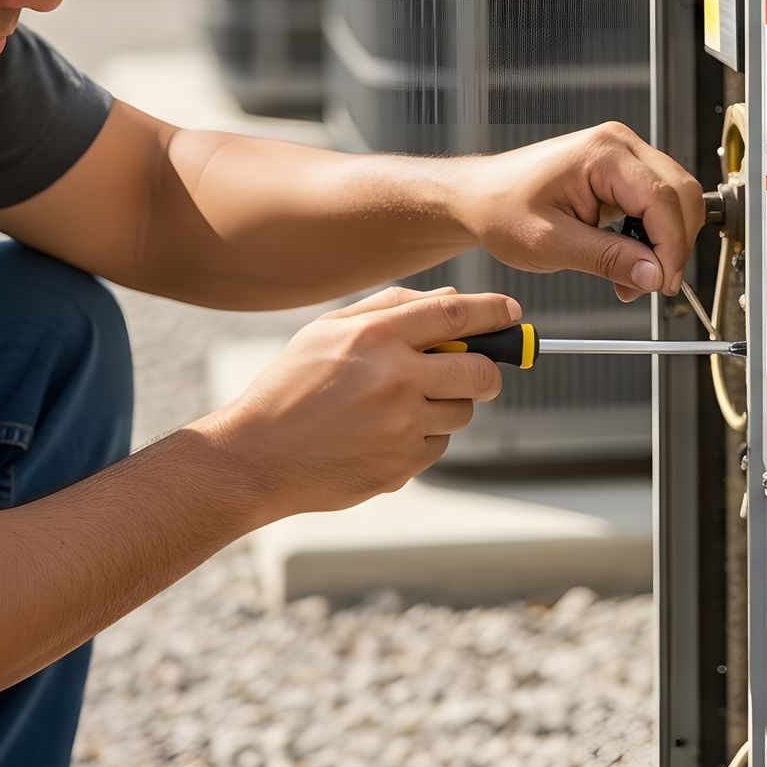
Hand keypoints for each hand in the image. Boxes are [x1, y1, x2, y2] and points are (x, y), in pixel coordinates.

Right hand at [210, 286, 516, 519]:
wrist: (254, 457)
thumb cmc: (289, 388)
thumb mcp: (327, 331)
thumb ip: (390, 307)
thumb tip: (452, 300)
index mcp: (376, 337)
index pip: (457, 314)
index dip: (494, 312)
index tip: (512, 314)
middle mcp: (395, 379)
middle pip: (480, 370)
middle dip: (488, 369)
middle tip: (477, 369)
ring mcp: (401, 426)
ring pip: (462, 411)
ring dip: (449, 404)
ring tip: (403, 404)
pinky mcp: (401, 466)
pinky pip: (438, 445)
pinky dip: (422, 437)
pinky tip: (381, 434)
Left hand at [453, 123, 705, 301]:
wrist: (480, 198)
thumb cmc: (502, 208)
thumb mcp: (551, 243)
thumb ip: (607, 258)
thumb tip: (652, 274)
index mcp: (603, 153)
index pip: (662, 199)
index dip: (671, 247)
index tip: (663, 283)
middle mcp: (620, 146)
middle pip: (680, 195)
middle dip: (674, 245)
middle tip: (653, 285)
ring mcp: (624, 157)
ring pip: (676, 200)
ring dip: (666, 243)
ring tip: (635, 278)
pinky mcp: (623, 173)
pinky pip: (658, 204)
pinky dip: (653, 237)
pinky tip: (631, 261)